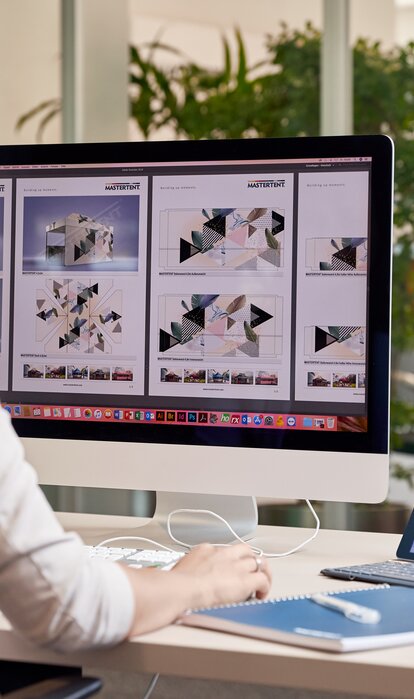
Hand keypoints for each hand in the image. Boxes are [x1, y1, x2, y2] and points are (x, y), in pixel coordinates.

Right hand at [121, 543, 270, 637]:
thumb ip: (177, 573)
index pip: (223, 550)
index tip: (225, 571)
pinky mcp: (244, 580)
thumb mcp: (174, 573)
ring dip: (259, 573)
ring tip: (258, 586)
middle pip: (244, 551)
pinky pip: (263, 580)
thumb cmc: (172, 586)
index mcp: (204, 550)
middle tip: (248, 574)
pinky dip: (265, 587)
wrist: (179, 590)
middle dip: (248, 562)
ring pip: (257, 562)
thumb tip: (163, 581)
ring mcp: (234, 566)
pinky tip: (261, 596)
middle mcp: (222, 554)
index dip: (228, 561)